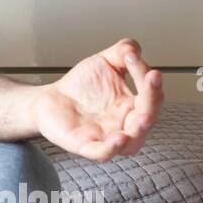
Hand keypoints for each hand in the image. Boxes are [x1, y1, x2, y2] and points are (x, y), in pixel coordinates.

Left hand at [30, 37, 163, 161]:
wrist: (50, 100)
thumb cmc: (82, 87)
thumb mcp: (104, 62)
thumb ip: (122, 51)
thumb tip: (133, 50)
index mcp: (133, 105)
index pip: (151, 94)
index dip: (146, 76)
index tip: (132, 57)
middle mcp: (125, 124)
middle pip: (147, 117)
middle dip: (152, 100)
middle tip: (151, 80)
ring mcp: (108, 137)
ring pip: (132, 142)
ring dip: (140, 130)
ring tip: (143, 117)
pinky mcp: (87, 146)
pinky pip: (103, 152)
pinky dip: (112, 148)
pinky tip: (118, 138)